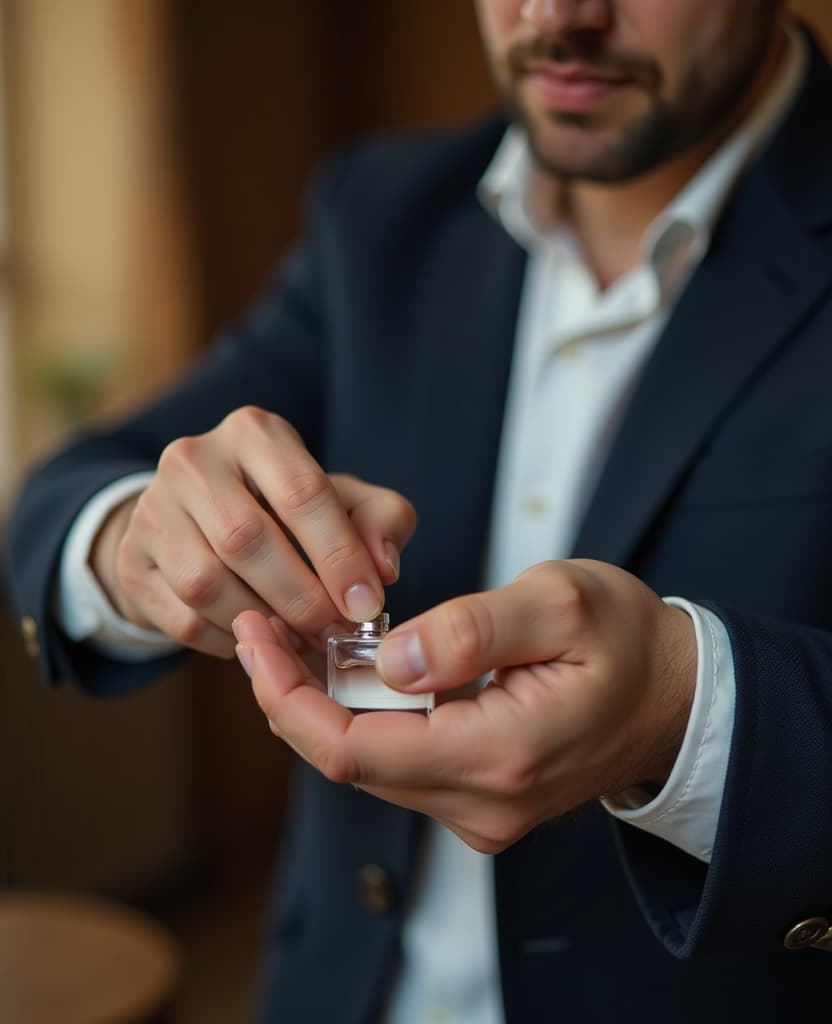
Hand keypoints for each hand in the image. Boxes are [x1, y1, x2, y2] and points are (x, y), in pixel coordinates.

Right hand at [89, 406, 415, 657]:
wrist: (201, 521)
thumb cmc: (287, 510)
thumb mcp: (342, 501)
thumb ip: (380, 520)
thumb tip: (383, 566)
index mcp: (254, 432)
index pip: (303, 493)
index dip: (340, 556)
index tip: (366, 604)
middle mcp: (194, 459)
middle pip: (248, 539)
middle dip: (301, 597)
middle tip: (333, 631)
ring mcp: (153, 508)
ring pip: (206, 583)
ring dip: (261, 623)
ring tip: (298, 638)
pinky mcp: (132, 559)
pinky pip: (181, 618)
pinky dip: (227, 640)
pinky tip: (257, 638)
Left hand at [233, 559, 696, 852]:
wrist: (674, 696)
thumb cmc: (624, 638)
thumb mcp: (560, 603)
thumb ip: (473, 630)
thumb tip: (390, 658)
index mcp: (499, 753)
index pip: (354, 749)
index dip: (288, 696)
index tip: (254, 636)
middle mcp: (482, 803)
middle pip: (348, 761)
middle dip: (291, 693)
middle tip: (262, 624)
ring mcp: (480, 810)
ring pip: (367, 764)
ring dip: (321, 705)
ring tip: (295, 637)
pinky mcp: (478, 800)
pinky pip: (397, 763)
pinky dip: (359, 717)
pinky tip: (346, 668)